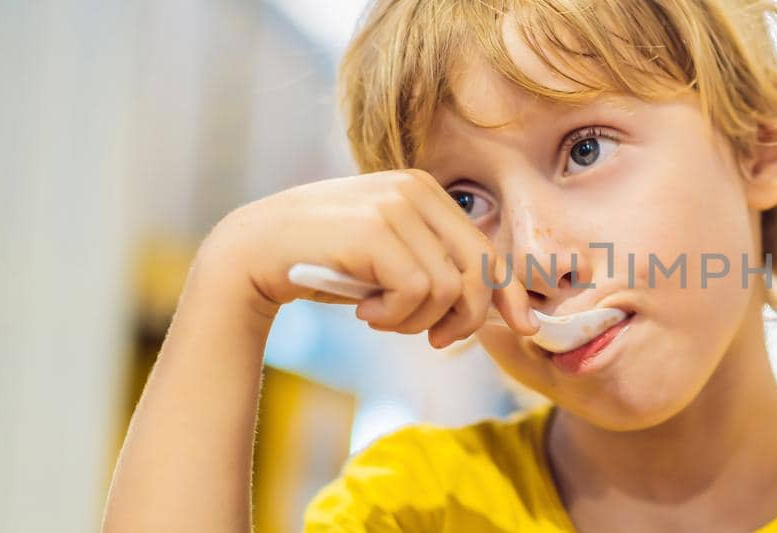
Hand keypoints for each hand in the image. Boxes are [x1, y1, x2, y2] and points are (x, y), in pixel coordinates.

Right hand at [195, 168, 537, 346]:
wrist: (252, 253)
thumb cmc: (326, 264)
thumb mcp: (391, 261)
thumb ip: (438, 269)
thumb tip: (502, 309)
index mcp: (425, 191)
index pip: (487, 248)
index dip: (509, 294)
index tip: (523, 327)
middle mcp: (415, 189)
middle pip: (478, 269)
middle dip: (466, 318)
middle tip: (434, 340)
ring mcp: (394, 205)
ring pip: (449, 287)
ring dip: (416, 320)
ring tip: (380, 317)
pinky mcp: (374, 229)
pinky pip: (418, 291)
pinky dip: (395, 316)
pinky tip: (364, 312)